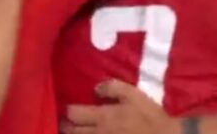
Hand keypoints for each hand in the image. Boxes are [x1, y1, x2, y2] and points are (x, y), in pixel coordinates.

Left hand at [63, 80, 180, 133]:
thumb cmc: (150, 116)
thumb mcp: (133, 94)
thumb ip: (112, 87)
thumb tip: (95, 88)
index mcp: (103, 117)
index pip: (74, 113)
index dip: (69, 110)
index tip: (69, 108)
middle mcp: (99, 133)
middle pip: (72, 132)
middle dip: (66, 126)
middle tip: (66, 123)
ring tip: (74, 132)